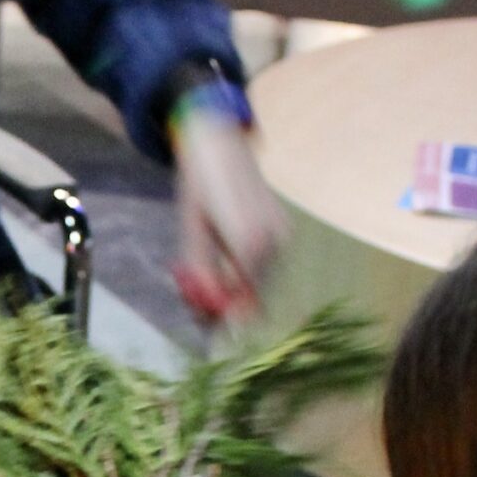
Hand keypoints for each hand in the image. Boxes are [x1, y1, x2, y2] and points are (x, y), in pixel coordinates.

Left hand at [171, 111, 285, 323]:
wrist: (219, 144)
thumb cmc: (198, 187)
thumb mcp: (192, 234)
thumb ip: (202, 274)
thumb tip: (209, 312)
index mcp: (249, 242)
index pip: (243, 303)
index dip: (225, 323)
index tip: (208, 333)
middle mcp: (274, 241)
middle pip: (256, 299)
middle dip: (227, 309)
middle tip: (196, 300)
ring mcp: (283, 235)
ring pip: (261, 286)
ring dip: (235, 293)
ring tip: (202, 277)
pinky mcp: (283, 231)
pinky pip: (265, 268)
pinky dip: (244, 276)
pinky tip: (223, 263)